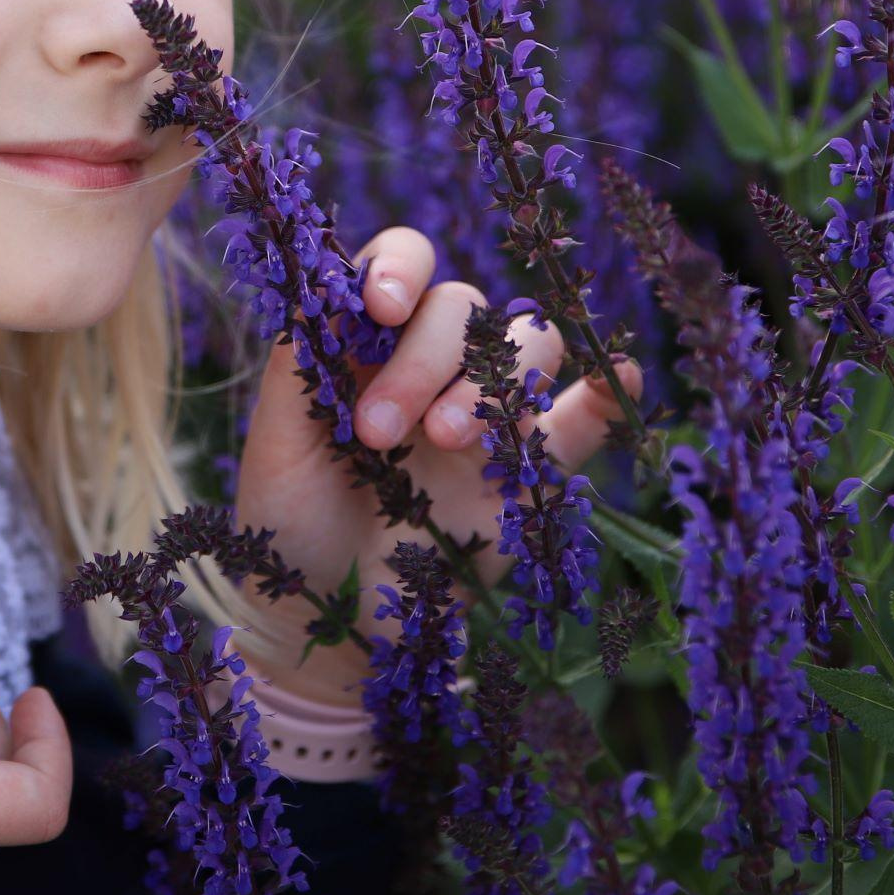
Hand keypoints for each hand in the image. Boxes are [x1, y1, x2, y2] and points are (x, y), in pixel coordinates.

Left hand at [229, 225, 642, 704]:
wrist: (327, 629)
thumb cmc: (288, 529)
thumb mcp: (275, 448)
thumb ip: (295, 366)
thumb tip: (323, 282)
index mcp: (365, 342)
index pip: (401, 265)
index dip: (399, 267)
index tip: (381, 308)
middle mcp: (431, 366)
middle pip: (463, 308)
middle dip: (423, 360)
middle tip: (377, 433)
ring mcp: (486, 414)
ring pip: (528, 346)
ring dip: (496, 380)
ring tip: (448, 442)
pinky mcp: (530, 471)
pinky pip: (585, 418)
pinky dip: (608, 393)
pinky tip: (617, 379)